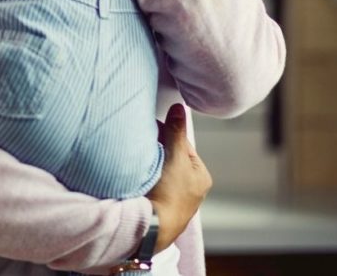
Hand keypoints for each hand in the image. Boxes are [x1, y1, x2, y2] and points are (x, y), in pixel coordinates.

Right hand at [145, 103, 211, 253]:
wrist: (151, 227)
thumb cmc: (169, 195)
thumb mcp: (176, 157)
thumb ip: (176, 131)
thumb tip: (179, 109)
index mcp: (201, 176)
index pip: (183, 144)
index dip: (168, 134)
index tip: (153, 127)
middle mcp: (189, 188)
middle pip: (170, 156)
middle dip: (158, 148)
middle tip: (144, 142)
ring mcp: (172, 198)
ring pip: (158, 169)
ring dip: (148, 162)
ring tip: (139, 158)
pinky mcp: (157, 204)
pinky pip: (149, 181)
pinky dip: (143, 175)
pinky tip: (135, 173)